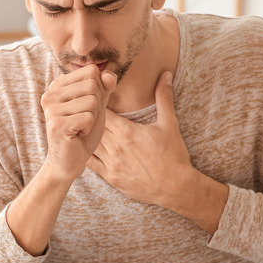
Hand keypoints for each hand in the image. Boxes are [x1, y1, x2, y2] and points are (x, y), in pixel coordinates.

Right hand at [41, 65, 116, 181]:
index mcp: (57, 85)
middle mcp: (50, 94)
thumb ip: (105, 86)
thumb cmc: (83, 130)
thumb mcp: (98, 104)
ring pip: (92, 101)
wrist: (70, 160)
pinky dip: (89, 128)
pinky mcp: (57, 124)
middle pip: (92, 85)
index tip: (86, 106)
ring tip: (80, 127)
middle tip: (83, 119)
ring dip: (92, 118)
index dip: (99, 90)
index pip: (91, 71)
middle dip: (96, 105)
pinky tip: (77, 134)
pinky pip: (88, 117)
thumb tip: (108, 74)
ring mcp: (51, 109)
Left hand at [86, 71, 192, 205]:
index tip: (97, 99)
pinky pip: (91, 164)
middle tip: (87, 111)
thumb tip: (166, 74)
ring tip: (85, 128)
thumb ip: (164, 98)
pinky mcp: (111, 178)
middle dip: (90, 118)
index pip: (102, 111)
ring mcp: (111, 164)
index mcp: (127, 131)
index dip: (97, 104)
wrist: (176, 188)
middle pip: (93, 127)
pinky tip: (86, 148)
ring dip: (87, 136)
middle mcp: (115, 147)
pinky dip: (87, 154)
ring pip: (90, 144)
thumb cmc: (174, 155)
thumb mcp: (169, 124)